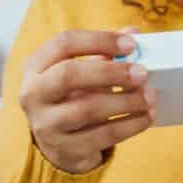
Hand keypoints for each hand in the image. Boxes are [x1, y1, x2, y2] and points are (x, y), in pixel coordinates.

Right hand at [20, 28, 157, 174]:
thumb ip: (105, 51)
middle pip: (68, 75)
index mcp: (35, 66)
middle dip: (110, 72)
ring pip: (86, 109)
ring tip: (149, 97)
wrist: (60, 144)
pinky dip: (130, 125)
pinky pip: (102, 136)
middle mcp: (32, 94)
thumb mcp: (83, 72)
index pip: (64, 43)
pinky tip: (146, 117)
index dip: (100, 40)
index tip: (131, 44)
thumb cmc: (74, 97)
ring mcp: (45, 125)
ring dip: (125, 101)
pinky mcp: (64, 150)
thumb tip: (134, 32)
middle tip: (142, 73)